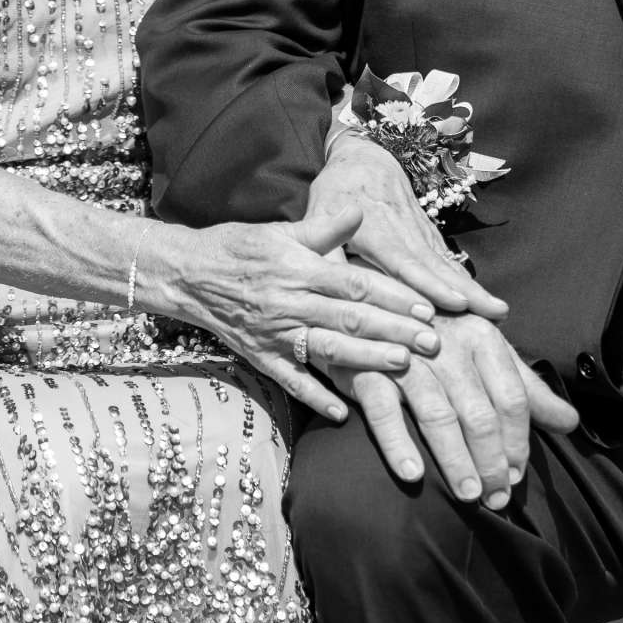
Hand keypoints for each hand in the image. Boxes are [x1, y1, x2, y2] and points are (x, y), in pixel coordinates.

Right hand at [177, 208, 442, 422]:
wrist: (188, 274)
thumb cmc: (240, 247)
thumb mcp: (281, 230)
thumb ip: (323, 228)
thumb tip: (360, 210)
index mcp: (299, 268)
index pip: (355, 284)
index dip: (393, 295)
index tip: (426, 305)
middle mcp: (290, 302)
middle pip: (350, 318)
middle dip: (394, 330)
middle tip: (433, 340)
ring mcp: (276, 333)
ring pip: (327, 349)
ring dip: (366, 359)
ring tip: (402, 365)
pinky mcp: (261, 356)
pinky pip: (292, 380)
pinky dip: (317, 397)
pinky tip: (344, 413)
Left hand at [310, 133, 508, 319]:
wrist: (363, 153)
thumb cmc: (335, 190)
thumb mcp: (318, 214)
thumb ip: (324, 247)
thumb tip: (324, 282)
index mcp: (374, 229)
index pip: (405, 262)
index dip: (429, 283)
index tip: (454, 303)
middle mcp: (404, 231)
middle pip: (437, 266)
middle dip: (467, 291)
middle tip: (495, 313)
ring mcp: (420, 231)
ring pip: (447, 263)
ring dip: (473, 288)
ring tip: (499, 311)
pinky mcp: (427, 234)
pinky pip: (447, 259)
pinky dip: (466, 279)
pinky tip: (482, 300)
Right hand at [337, 313, 579, 509]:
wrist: (375, 305)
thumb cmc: (441, 338)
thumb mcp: (487, 355)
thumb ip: (527, 389)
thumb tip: (571, 423)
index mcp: (482, 336)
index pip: (512, 397)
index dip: (518, 441)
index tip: (518, 475)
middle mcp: (447, 342)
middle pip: (479, 412)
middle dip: (491, 461)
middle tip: (497, 498)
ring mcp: (405, 354)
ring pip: (437, 415)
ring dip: (455, 460)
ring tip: (469, 496)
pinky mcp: (366, 368)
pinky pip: (384, 412)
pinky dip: (399, 445)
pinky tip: (415, 475)